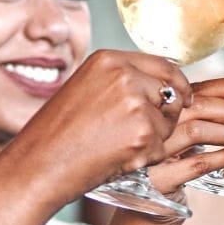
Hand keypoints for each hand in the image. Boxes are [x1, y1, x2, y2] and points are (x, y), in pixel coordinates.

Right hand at [14, 49, 190, 198]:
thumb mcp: (86, 89)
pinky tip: (116, 159)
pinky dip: (145, 159)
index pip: (163, 65)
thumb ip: (120, 82)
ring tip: (116, 146)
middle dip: (167, 114)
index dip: (177, 84)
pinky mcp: (142, 134)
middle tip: (143, 133)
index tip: (184, 96)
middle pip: (171, 93)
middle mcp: (125, 75)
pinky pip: (161, 147)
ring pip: (168, 122)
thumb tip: (159, 87)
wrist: (39, 165)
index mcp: (109, 59)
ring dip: (153, 139)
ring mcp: (135, 103)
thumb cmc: (55, 134)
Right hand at [146, 76, 223, 194]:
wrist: (141, 218)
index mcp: (160, 112)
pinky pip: (198, 163)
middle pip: (199, 106)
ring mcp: (153, 153)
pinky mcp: (159, 180)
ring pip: (197, 130)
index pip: (200, 89)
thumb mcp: (187, 141)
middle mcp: (153, 127)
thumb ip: (210, 118)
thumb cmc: (168, 172)